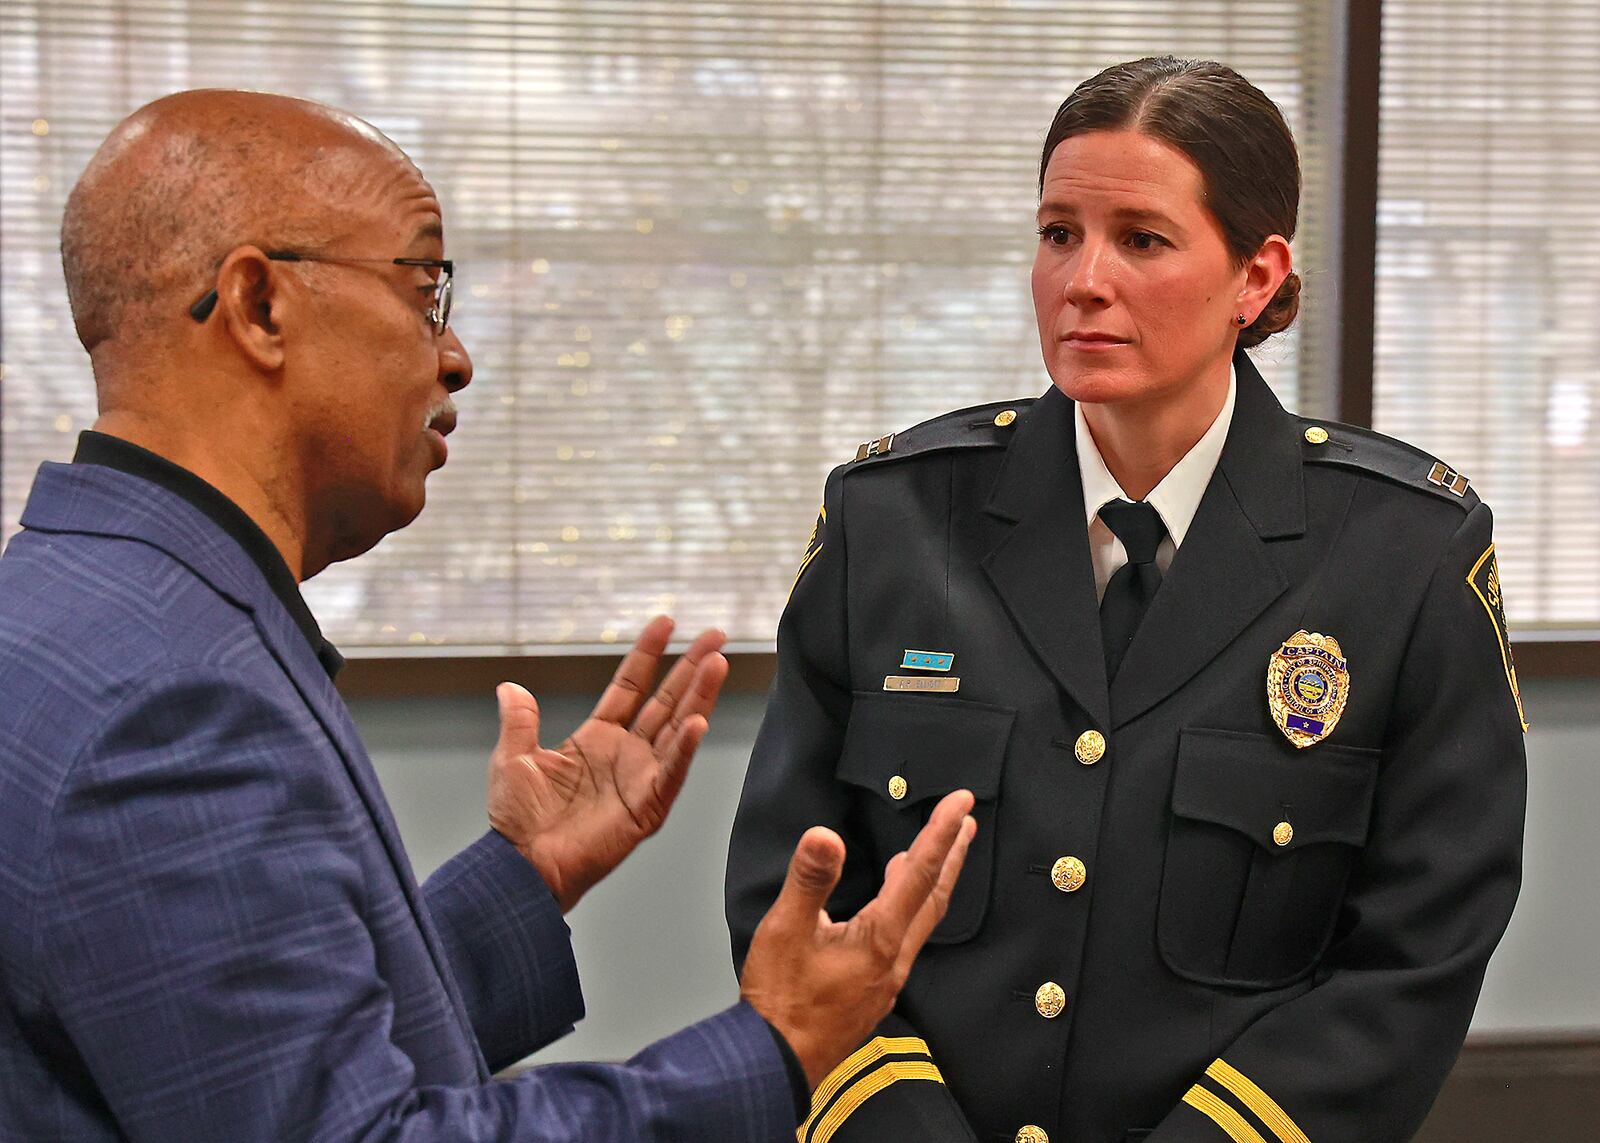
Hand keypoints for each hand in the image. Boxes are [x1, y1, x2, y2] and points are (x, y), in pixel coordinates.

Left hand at [488, 616, 728, 911]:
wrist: (522, 866)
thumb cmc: (518, 822)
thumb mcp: (514, 759)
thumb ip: (520, 721)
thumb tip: (509, 687)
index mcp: (598, 738)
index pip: (630, 685)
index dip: (648, 653)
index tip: (667, 622)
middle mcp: (626, 754)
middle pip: (667, 700)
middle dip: (692, 667)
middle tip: (717, 636)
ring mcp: (641, 779)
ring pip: (678, 728)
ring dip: (699, 696)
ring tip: (717, 662)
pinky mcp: (647, 807)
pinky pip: (671, 772)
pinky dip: (685, 748)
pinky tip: (699, 721)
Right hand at [738, 789, 977, 1089]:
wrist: (776, 1063)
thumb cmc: (779, 1003)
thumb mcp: (784, 932)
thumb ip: (808, 881)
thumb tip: (825, 836)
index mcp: (878, 939)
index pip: (918, 873)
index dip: (940, 832)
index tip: (961, 801)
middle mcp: (892, 958)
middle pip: (933, 896)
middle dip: (952, 854)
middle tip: (968, 820)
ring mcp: (885, 978)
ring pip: (921, 919)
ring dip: (932, 881)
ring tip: (937, 854)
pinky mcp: (873, 990)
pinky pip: (904, 938)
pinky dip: (910, 908)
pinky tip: (893, 905)